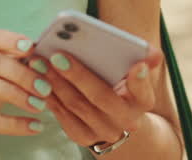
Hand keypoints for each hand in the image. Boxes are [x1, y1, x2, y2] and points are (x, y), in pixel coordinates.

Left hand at [30, 45, 164, 150]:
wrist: (114, 121)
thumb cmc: (121, 87)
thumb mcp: (133, 76)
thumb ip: (142, 62)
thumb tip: (153, 54)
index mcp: (142, 101)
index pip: (143, 91)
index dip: (140, 80)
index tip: (136, 65)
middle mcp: (125, 121)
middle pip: (100, 96)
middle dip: (78, 75)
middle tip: (57, 55)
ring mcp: (103, 132)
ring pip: (76, 105)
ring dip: (55, 82)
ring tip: (39, 62)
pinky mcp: (82, 137)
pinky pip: (63, 116)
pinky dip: (50, 95)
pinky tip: (38, 78)